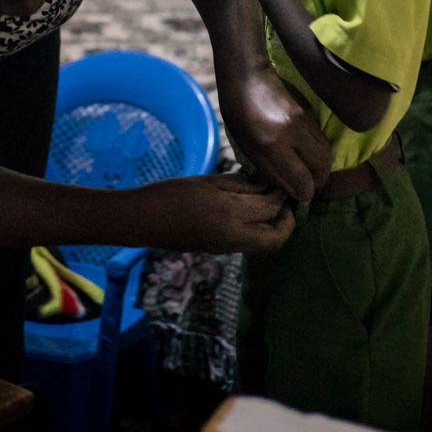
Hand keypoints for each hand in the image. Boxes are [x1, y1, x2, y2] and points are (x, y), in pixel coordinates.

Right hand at [135, 172, 293, 253]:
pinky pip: (249, 244)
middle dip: (288, 221)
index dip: (281, 194)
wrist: (143, 221)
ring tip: (270, 204)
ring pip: (265, 244)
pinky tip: (251, 212)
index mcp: (228, 213)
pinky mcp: (219, 251)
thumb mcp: (208, 181)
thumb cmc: (171, 193)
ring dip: (275, 227)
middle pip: (276, 238)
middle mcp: (232, 236)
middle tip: (285, 200)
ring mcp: (226, 248)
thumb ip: (241, 184)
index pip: (270, 208)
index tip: (283, 180)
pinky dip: (259, 231)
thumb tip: (267, 183)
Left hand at [219, 62, 331, 203]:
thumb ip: (272, 171)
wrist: (247, 74)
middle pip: (322, 166)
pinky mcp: (311, 110)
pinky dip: (317, 149)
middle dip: (318, 181)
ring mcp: (305, 119)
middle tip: (308, 185)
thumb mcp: (247, 147)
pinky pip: (321, 137)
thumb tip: (294, 190)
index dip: (304, 194)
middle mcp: (293, 132)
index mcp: (272, 143)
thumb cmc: (238, 113)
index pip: (303, 180)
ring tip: (308, 170)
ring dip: (320, 166)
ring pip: (326, 152)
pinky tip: (304, 149)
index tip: (301, 198)